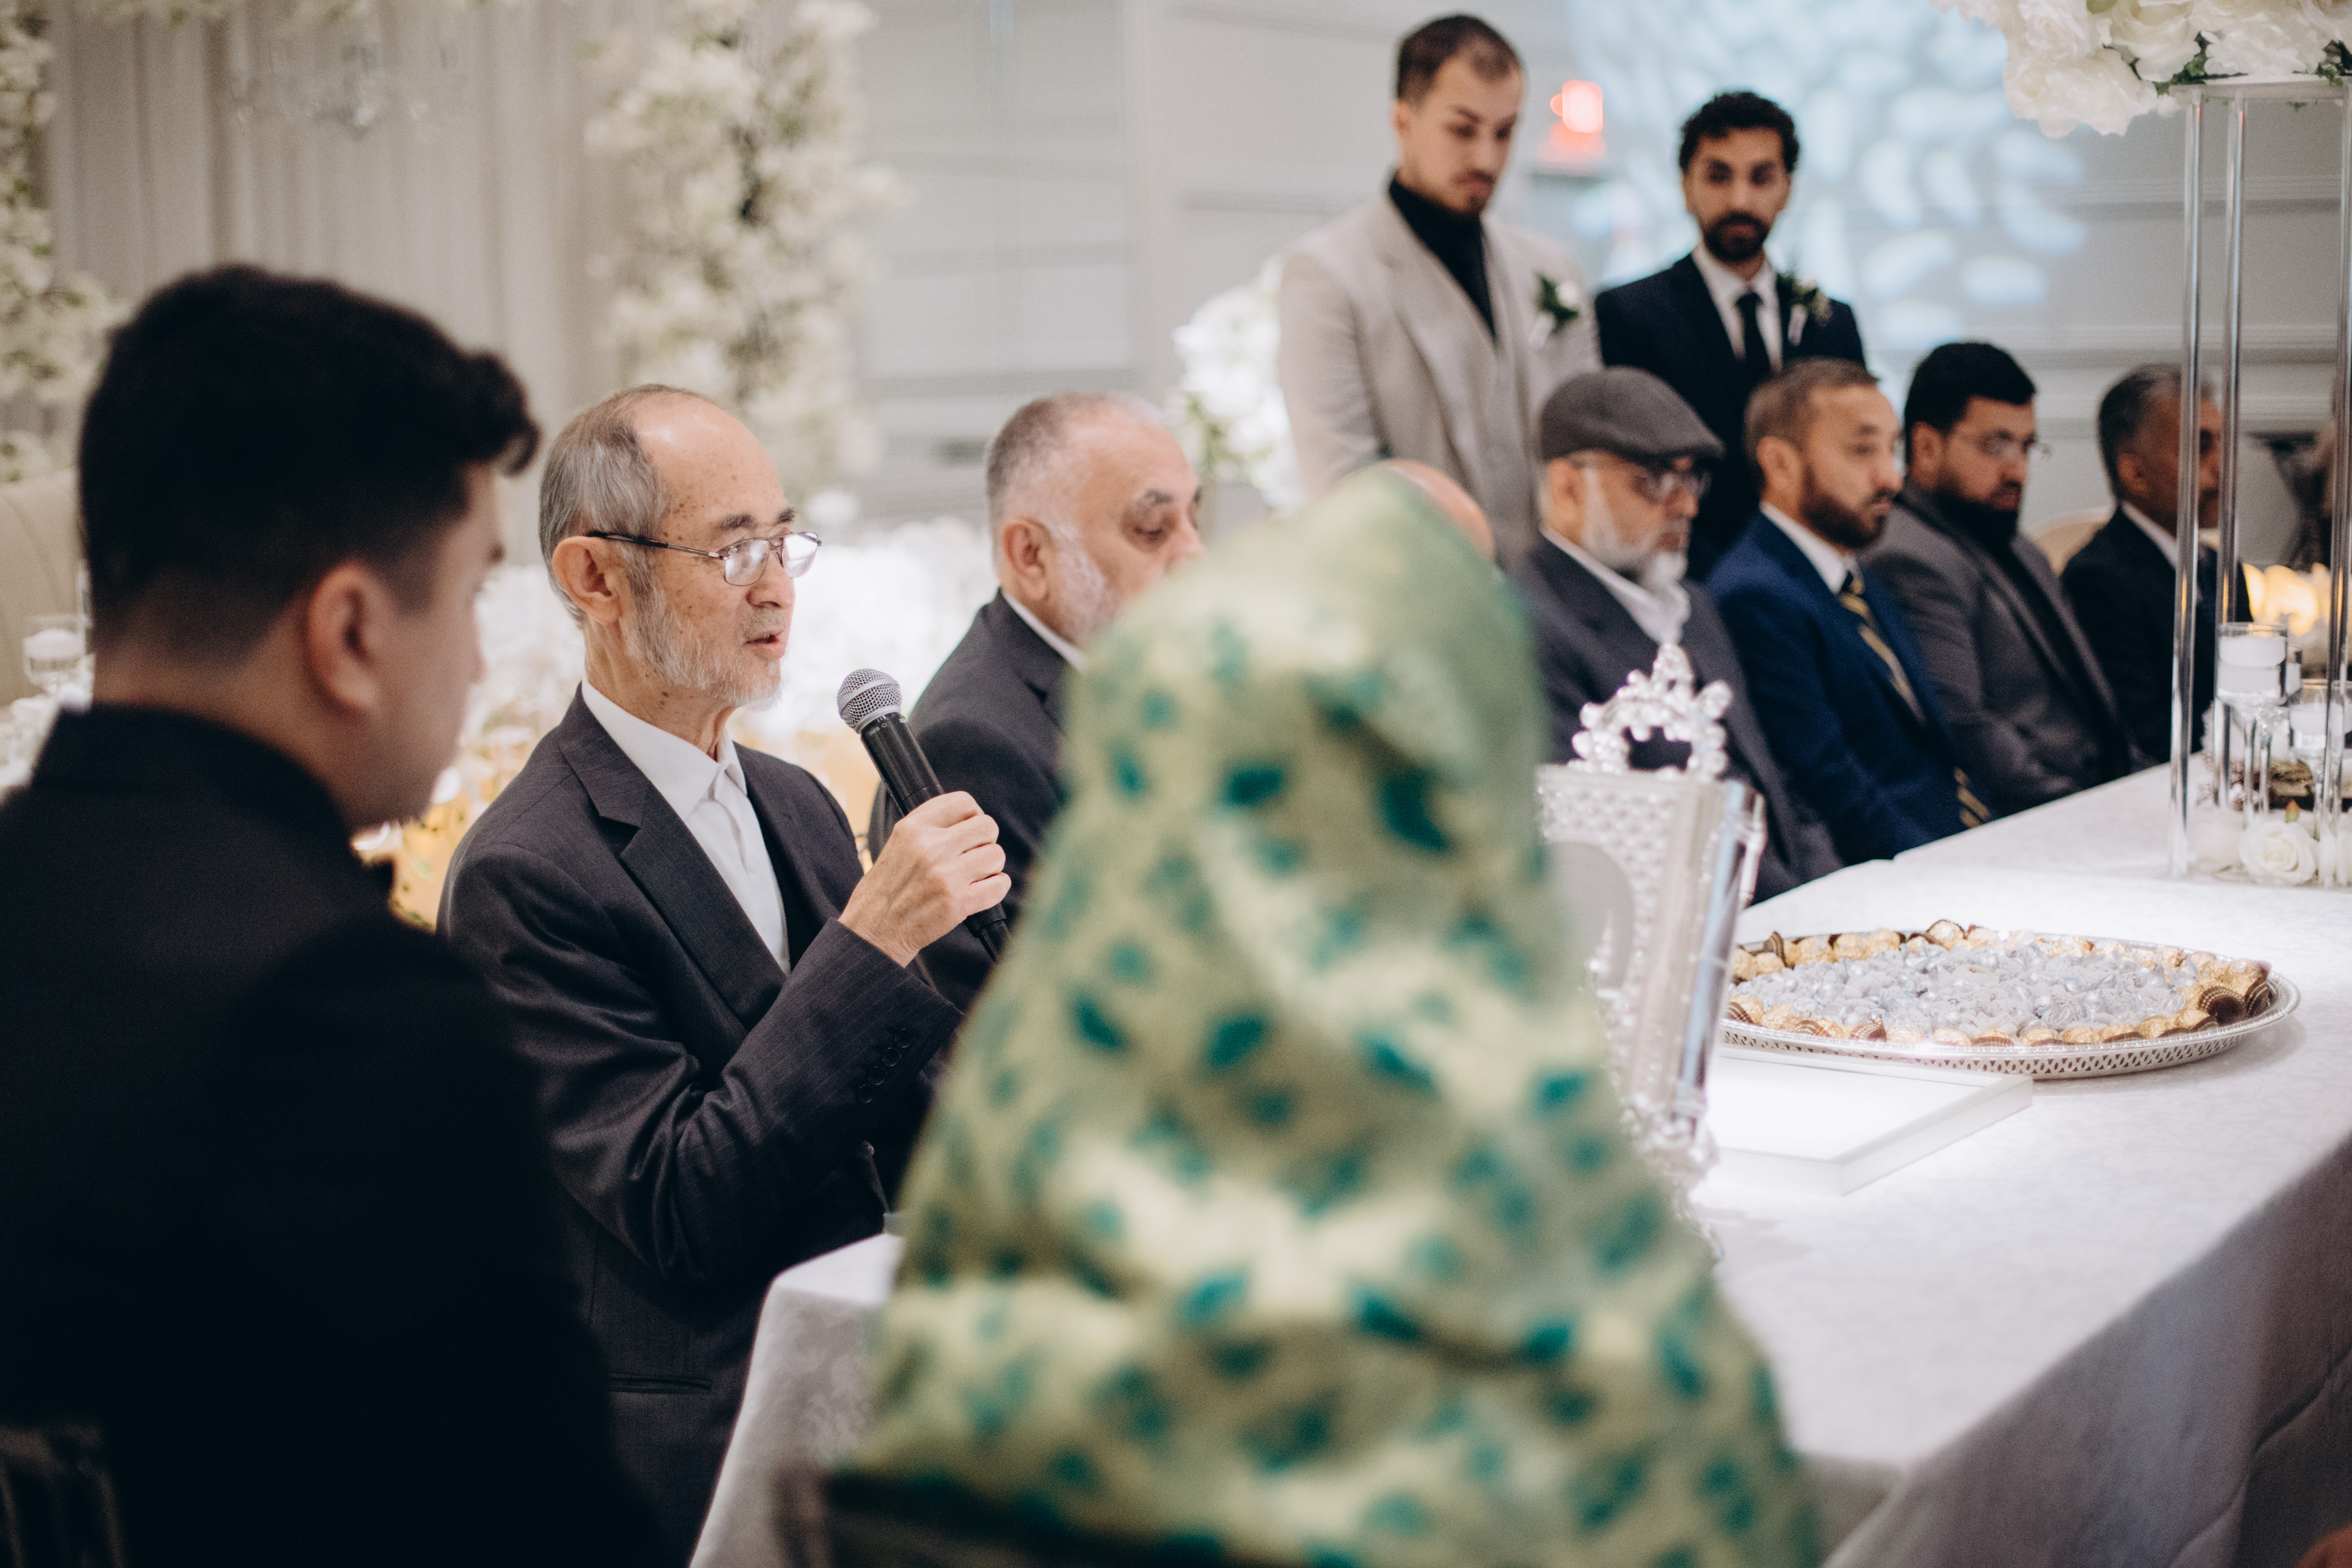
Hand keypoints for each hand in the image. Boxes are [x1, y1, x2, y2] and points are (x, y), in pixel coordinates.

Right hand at [840, 792, 1007, 967]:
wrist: (873, 930)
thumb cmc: (887, 889)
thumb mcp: (898, 843)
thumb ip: (929, 825)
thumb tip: (969, 816)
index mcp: (913, 828)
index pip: (963, 802)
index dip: (974, 815)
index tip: (969, 830)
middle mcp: (930, 847)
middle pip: (987, 826)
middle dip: (985, 842)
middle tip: (973, 856)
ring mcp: (945, 875)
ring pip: (996, 855)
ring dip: (991, 867)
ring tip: (974, 877)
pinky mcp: (957, 903)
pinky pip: (999, 885)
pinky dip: (996, 888)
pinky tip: (981, 892)